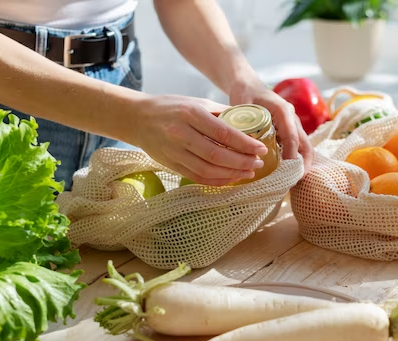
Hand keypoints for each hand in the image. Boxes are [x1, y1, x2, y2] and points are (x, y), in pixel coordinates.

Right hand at [132, 95, 268, 185]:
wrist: (136, 118)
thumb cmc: (170, 107)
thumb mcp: (195, 102)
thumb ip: (220, 114)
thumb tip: (248, 124)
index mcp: (191, 114)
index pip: (224, 133)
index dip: (245, 144)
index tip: (261, 148)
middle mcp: (181, 134)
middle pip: (217, 155)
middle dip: (242, 162)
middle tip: (258, 163)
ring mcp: (174, 152)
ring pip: (207, 170)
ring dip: (232, 174)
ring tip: (249, 172)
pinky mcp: (170, 164)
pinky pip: (197, 177)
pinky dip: (216, 181)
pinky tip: (231, 178)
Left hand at [229, 77, 314, 172]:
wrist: (249, 85)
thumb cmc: (245, 93)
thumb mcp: (242, 105)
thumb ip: (243, 122)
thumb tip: (244, 146)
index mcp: (283, 111)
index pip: (292, 136)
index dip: (291, 154)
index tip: (287, 170)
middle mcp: (292, 118)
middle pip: (305, 144)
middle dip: (303, 164)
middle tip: (295, 181)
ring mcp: (293, 124)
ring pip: (304, 147)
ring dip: (301, 164)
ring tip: (293, 181)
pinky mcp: (289, 130)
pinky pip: (297, 146)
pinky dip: (296, 160)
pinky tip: (288, 173)